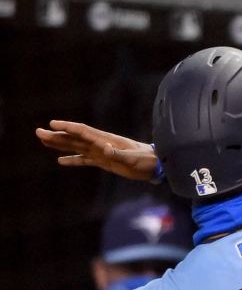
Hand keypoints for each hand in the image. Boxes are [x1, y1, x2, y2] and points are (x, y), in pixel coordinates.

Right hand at [36, 120, 159, 180]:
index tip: (53, 124)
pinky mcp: (104, 162)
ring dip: (60, 145)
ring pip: (76, 147)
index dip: (68, 127)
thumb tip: (105, 148)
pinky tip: (60, 160)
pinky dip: (73, 160)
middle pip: (75, 138)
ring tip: (44, 141)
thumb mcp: (134, 159)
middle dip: (57, 135)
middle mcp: (101, 144)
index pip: (83, 131)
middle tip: (38, 132)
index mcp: (106, 140)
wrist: (156, 165)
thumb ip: (119, 154)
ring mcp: (101, 152)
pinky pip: (84, 160)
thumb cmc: (146, 160)